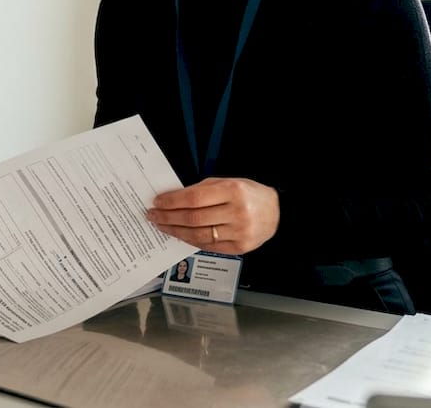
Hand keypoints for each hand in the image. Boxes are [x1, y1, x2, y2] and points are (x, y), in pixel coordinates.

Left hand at [146, 177, 278, 254]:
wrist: (277, 213)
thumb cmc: (248, 194)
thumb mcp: (227, 183)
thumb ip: (201, 190)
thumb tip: (171, 199)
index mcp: (233, 191)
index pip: (194, 198)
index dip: (172, 201)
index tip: (157, 202)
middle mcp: (237, 213)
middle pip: (193, 218)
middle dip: (168, 217)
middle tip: (152, 215)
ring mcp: (239, 233)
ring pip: (198, 235)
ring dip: (175, 231)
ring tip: (161, 226)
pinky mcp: (239, 248)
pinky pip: (208, 246)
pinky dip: (190, 240)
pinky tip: (179, 235)